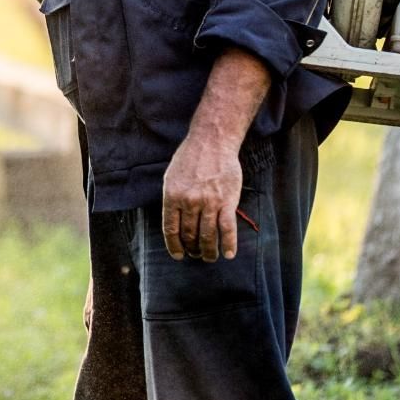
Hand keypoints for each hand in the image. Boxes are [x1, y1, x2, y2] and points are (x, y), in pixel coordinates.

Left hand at [160, 133, 242, 261]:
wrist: (211, 142)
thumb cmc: (190, 159)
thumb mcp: (171, 177)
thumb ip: (172, 200)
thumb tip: (174, 222)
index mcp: (172, 196)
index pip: (171, 229)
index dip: (174, 246)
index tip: (178, 255)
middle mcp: (189, 202)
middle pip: (190, 235)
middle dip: (192, 249)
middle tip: (195, 255)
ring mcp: (208, 203)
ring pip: (208, 236)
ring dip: (209, 251)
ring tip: (209, 257)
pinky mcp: (227, 201)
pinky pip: (228, 229)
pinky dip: (228, 244)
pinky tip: (228, 254)